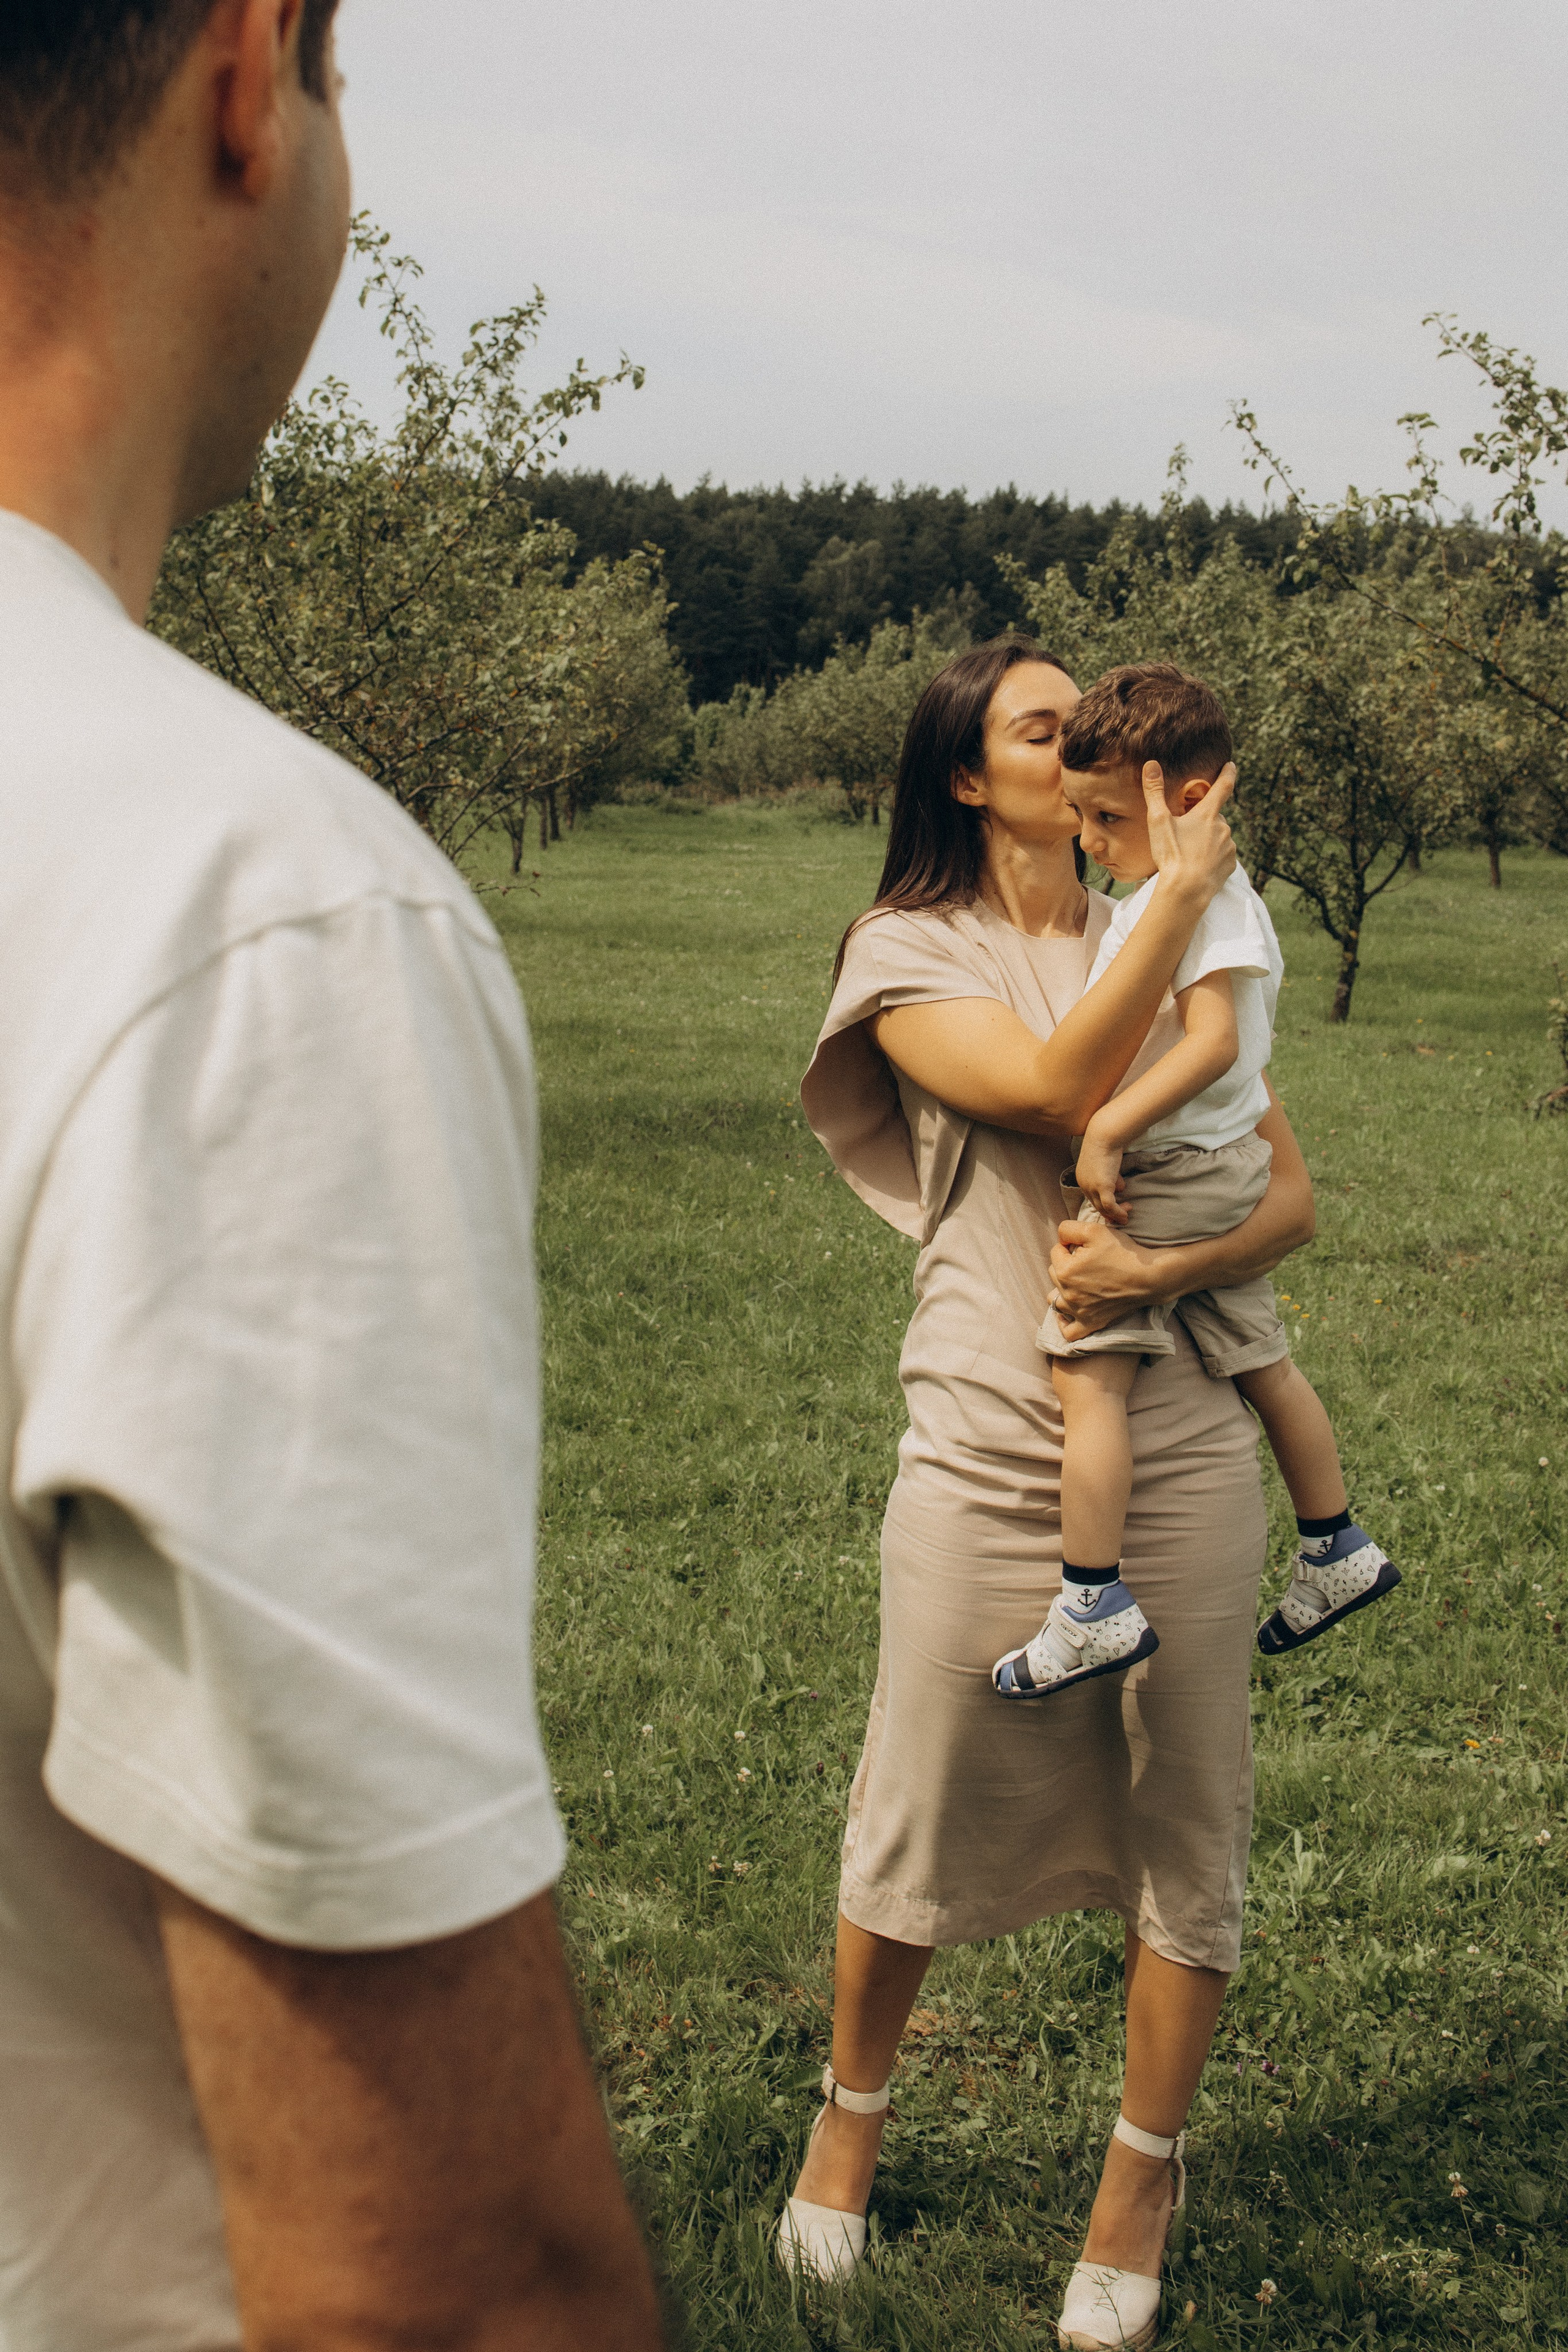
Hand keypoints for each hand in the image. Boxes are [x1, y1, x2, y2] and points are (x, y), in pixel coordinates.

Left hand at [1048, 1217, 1176, 1338]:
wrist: (1148, 1277)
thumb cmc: (1122, 1252)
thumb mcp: (1094, 1229)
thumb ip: (1068, 1229)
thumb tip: (1060, 1239)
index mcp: (1065, 1271)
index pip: (1055, 1252)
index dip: (1070, 1245)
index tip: (1087, 1247)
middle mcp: (1068, 1294)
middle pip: (1054, 1274)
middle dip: (1066, 1264)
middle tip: (1087, 1262)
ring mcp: (1079, 1312)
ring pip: (1055, 1301)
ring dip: (1061, 1290)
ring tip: (1077, 1283)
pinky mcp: (1091, 1323)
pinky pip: (1069, 1331)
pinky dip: (1065, 1323)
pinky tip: (1068, 1313)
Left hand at [1072, 1127, 1129, 1224]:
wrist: (1105, 1135)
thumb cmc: (1107, 1143)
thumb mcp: (1107, 1163)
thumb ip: (1111, 1176)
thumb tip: (1120, 1187)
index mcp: (1083, 1178)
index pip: (1092, 1196)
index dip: (1104, 1203)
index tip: (1117, 1205)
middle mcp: (1084, 1184)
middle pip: (1096, 1205)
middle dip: (1111, 1211)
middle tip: (1124, 1211)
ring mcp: (1092, 1187)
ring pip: (1103, 1208)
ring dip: (1116, 1214)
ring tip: (1127, 1213)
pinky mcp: (1102, 1187)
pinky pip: (1110, 1206)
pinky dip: (1118, 1213)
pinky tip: (1125, 1214)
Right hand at [1142, 759, 1236, 906]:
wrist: (1186, 891)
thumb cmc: (1172, 855)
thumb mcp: (1158, 821)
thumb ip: (1154, 792)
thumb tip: (1151, 764)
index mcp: (1208, 814)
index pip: (1223, 786)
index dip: (1227, 773)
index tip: (1230, 765)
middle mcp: (1223, 828)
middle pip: (1215, 817)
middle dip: (1204, 820)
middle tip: (1186, 832)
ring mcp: (1229, 847)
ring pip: (1219, 837)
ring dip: (1208, 839)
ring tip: (1189, 853)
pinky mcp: (1230, 865)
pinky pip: (1222, 855)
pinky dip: (1213, 856)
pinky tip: (1198, 865)